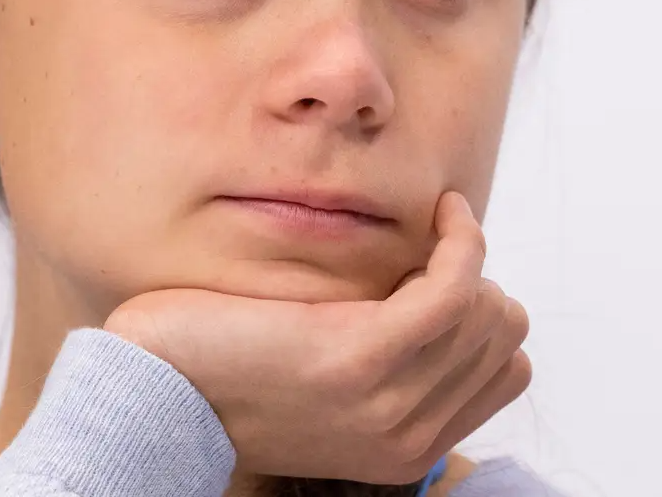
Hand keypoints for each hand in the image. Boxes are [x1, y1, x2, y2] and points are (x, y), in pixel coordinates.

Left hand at [102, 191, 530, 483]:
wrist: (154, 387)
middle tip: (430, 251)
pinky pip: (456, 284)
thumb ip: (396, 370)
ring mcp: (390, 403)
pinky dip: (461, 237)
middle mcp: (409, 438)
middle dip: (480, 280)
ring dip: (469, 256)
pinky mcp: (365, 356)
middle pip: (504, 333)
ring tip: (434, 230)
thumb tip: (446, 309)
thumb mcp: (335, 388)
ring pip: (490, 309)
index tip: (444, 276)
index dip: (485, 313)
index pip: (507, 371)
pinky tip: (441, 212)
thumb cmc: (234, 367)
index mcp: (407, 450)